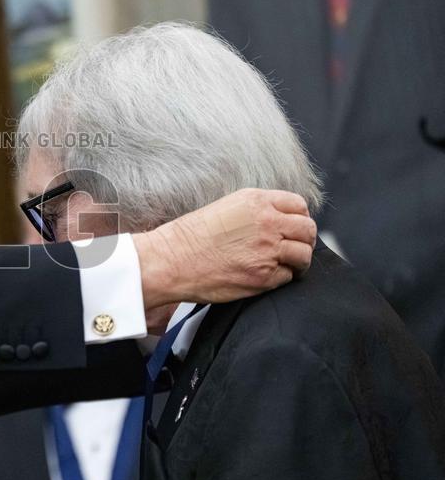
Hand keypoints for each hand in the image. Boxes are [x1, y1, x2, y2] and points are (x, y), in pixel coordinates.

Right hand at [133, 189, 315, 309]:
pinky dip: (280, 278)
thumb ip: (256, 211)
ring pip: (304, 255)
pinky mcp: (264, 277)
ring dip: (297, 261)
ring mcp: (268, 251)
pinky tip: (263, 275)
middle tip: (294, 248)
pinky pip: (287, 277)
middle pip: (308, 230)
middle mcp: (267, 223)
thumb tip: (279, 220)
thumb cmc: (190, 236)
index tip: (293, 227)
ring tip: (284, 265)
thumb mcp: (225, 208)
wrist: (172, 260)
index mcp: (257, 201)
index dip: (299, 218)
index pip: (299, 205)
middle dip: (304, 240)